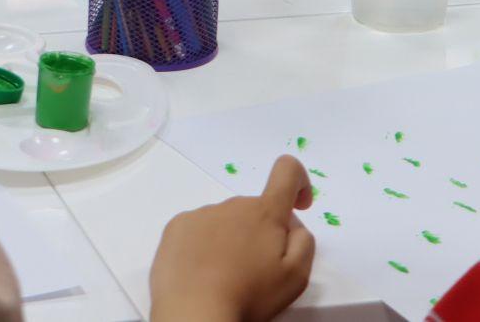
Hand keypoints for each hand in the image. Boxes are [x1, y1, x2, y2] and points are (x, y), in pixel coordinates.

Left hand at [150, 156, 315, 321]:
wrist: (193, 312)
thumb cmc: (249, 295)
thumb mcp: (296, 276)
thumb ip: (303, 241)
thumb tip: (292, 224)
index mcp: (264, 212)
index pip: (287, 171)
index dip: (298, 182)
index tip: (297, 206)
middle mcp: (232, 204)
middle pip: (254, 209)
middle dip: (260, 231)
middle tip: (255, 270)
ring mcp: (201, 213)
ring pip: (226, 221)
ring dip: (231, 240)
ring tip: (224, 276)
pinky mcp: (176, 227)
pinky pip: (198, 228)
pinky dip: (204, 245)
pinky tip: (201, 272)